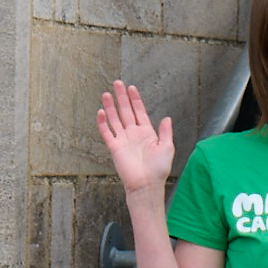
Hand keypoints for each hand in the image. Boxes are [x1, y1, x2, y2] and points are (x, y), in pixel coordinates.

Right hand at [96, 81, 175, 197]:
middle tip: (117, 83)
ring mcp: (123, 140)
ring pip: (115, 119)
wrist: (147, 184)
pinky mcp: (114, 147)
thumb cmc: (159, 168)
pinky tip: (101, 112)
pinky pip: (107, 133)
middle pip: (126, 111)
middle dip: (121, 97)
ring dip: (110, 107)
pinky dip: (103, 123)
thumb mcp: (167, 147)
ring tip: (106, 94)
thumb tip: (166, 117)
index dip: (135, 99)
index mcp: (147, 132)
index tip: (132, 88)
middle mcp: (133, 134)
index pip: (140, 112)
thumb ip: (165, 132)